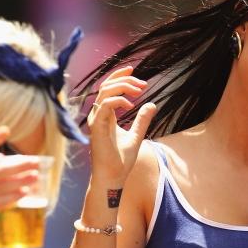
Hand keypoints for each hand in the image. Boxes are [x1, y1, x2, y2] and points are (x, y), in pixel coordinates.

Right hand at [88, 66, 156, 183]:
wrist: (113, 177)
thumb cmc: (121, 161)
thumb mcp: (137, 135)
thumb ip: (142, 120)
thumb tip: (152, 104)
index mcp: (105, 116)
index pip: (108, 88)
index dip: (119, 76)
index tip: (134, 70)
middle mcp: (98, 116)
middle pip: (105, 86)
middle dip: (124, 79)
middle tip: (143, 83)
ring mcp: (96, 121)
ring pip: (105, 92)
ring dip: (123, 87)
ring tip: (139, 90)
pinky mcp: (96, 127)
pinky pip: (104, 106)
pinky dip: (118, 101)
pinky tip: (132, 105)